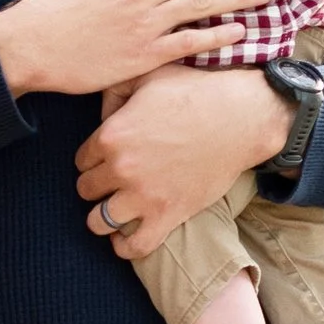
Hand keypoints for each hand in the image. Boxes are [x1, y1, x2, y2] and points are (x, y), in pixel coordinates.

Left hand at [75, 66, 295, 257]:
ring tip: (112, 211)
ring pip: (99, 221)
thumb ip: (116, 90)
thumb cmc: (197, 91)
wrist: (243, 116)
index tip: (104, 160)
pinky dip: (124, 247)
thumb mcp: (149, 76)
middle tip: (110, 183)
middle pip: (86, 190)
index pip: (80, 161)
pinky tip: (124, 238)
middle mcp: (122, 168)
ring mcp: (144, 196)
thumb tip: (102, 111)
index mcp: (111, 135)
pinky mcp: (169, 215)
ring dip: (101, 218)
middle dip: (95, 186)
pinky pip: (134, 247)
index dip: (92, 160)